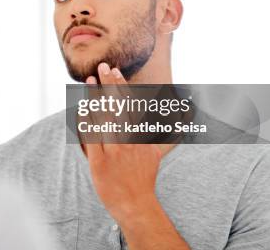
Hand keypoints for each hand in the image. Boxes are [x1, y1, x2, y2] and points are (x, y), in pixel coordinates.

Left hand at [84, 62, 162, 220]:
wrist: (135, 204)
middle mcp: (129, 141)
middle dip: (110, 85)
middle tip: (102, 66)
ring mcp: (114, 152)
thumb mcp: (158, 153)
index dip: (122, 86)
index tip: (115, 70)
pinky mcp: (99, 163)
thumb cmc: (144, 176)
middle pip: (118, 107)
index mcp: (141, 136)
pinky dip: (85, 122)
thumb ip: (170, 133)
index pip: (131, 105)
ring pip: (104, 119)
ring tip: (88, 80)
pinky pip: (91, 139)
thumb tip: (189, 115)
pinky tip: (80, 108)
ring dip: (95, 98)